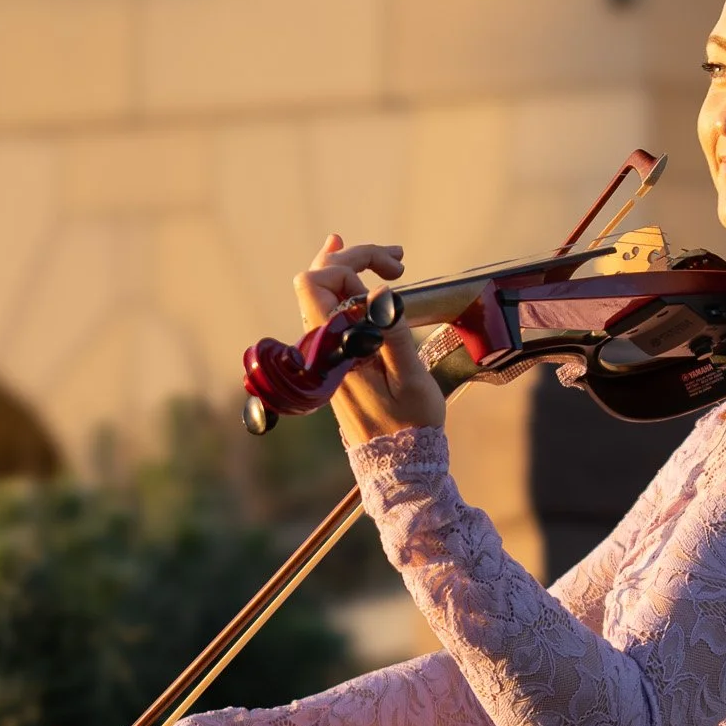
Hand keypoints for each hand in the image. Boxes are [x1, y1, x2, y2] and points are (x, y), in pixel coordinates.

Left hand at [294, 235, 445, 446]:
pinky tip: (364, 280)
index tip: (391, 279)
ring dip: (353, 271)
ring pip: (324, 297)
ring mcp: (327, 355)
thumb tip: (379, 293)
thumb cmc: (410, 427)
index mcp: (334, 352)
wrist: (400, 465)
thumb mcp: (409, 381)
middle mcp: (322, 350)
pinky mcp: (339, 361)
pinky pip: (333, 316)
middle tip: (397, 260)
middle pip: (319, 283)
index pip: (316, 286)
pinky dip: (349, 292)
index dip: (349, 268)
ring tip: (388, 260)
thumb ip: (391, 334)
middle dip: (355, 260)